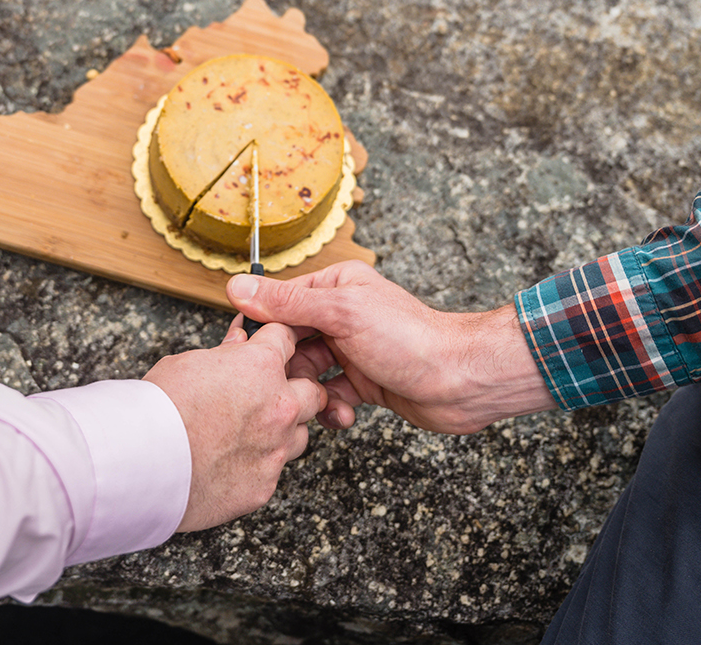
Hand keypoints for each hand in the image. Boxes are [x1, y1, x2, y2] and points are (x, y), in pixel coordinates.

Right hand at [143, 315, 328, 530]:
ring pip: (300, 434)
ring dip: (284, 429)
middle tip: (273, 391)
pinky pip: (275, 469)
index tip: (272, 345)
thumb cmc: (156, 409)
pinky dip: (260, 463)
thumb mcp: (186, 363)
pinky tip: (234, 461)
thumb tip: (237, 344)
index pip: (287, 339)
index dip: (277, 341)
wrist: (142, 463)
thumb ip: (223, 354)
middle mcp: (278, 407)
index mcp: (260, 367)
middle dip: (297, 388)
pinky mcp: (264, 484)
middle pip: (313, 391)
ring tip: (252, 430)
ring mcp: (275, 449)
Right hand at [227, 260, 555, 434]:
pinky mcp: (364, 382)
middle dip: (285, 369)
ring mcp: (352, 350)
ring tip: (316, 405)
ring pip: (307, 373)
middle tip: (279, 389)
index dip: (260, 330)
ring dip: (308, 394)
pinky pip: (330, 396)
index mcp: (336, 286)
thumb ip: (288, 303)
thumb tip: (239, 288)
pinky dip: (331, 410)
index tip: (244, 355)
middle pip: (290, 342)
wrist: (461, 381)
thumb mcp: (342, 313)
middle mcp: (342, 315)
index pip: (279, 302)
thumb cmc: (412, 339)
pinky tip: (341, 415)